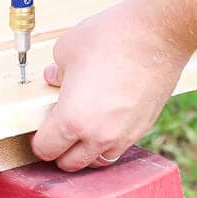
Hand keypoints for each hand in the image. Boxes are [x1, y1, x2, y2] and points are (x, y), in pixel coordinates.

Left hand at [30, 0, 190, 172]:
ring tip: (83, 129)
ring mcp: (124, 135)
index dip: (38, 140)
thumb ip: (55, 71)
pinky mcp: (144, 126)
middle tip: (58, 130)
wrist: (158, 33)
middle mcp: (98, 136)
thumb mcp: (67, 48)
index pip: (46, 150)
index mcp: (72, 120)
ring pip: (98, 160)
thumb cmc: (111, 37)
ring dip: (86, 151)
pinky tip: (108, 119)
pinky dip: (110, 140)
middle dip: (60, 151)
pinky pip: (121, 146)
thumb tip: (54, 79)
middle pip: (70, 164)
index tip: (39, 130)